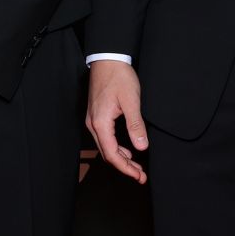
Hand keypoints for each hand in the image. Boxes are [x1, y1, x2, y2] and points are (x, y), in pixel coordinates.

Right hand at [85, 60, 147, 183]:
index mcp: (100, 123)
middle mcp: (93, 124)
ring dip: (121, 158)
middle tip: (141, 175)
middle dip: (124, 167)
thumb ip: (136, 125)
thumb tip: (141, 147)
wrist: (107, 59)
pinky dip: (116, 148)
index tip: (139, 176)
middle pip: (107, 154)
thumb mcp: (131, 101)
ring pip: (105, 147)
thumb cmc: (118, 77)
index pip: (112, 154)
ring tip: (137, 166)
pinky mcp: (96, 115)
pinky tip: (128, 150)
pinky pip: (104, 138)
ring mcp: (93, 119)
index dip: (126, 169)